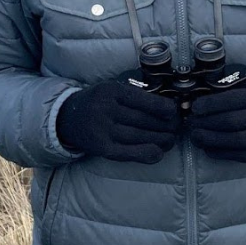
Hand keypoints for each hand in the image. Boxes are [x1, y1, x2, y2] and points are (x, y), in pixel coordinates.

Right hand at [57, 80, 180, 163]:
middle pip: (143, 120)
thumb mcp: (112, 90)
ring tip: (171, 140)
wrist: (68, 118)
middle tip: (177, 128)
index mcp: (111, 91)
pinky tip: (158, 153)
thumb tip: (168, 108)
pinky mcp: (101, 148)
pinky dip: (145, 154)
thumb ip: (135, 96)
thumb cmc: (98, 102)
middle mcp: (105, 109)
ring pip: (138, 136)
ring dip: (160, 140)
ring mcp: (102, 130)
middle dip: (165, 125)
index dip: (162, 107)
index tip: (175, 112)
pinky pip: (127, 152)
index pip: (142, 100)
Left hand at [188, 76, 245, 162]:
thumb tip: (208, 83)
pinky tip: (208, 149)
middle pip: (228, 122)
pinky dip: (221, 153)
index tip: (194, 107)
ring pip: (233, 140)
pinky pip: (240, 155)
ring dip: (210, 140)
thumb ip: (236, 82)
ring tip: (194, 136)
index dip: (209, 105)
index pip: (229, 101)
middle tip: (189, 123)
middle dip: (205, 123)